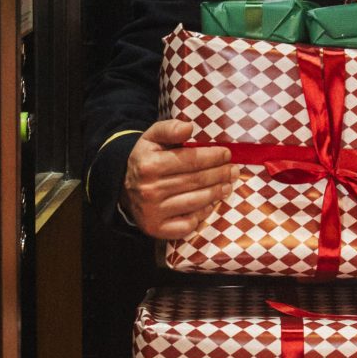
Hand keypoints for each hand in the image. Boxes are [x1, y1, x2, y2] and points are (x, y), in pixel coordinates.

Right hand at [121, 117, 232, 240]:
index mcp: (148, 165)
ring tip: (228, 185)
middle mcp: (149, 190)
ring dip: (216, 193)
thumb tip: (189, 128)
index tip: (226, 153)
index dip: (212, 157)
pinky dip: (202, 215)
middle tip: (234, 170)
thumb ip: (169, 128)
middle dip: (220, 174)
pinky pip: (187, 223)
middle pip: (196, 181)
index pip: (190, 160)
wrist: (123, 188)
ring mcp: (153, 212)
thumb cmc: (146, 159)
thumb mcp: (151, 138)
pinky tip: (210, 205)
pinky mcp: (156, 229)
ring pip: (195, 201)